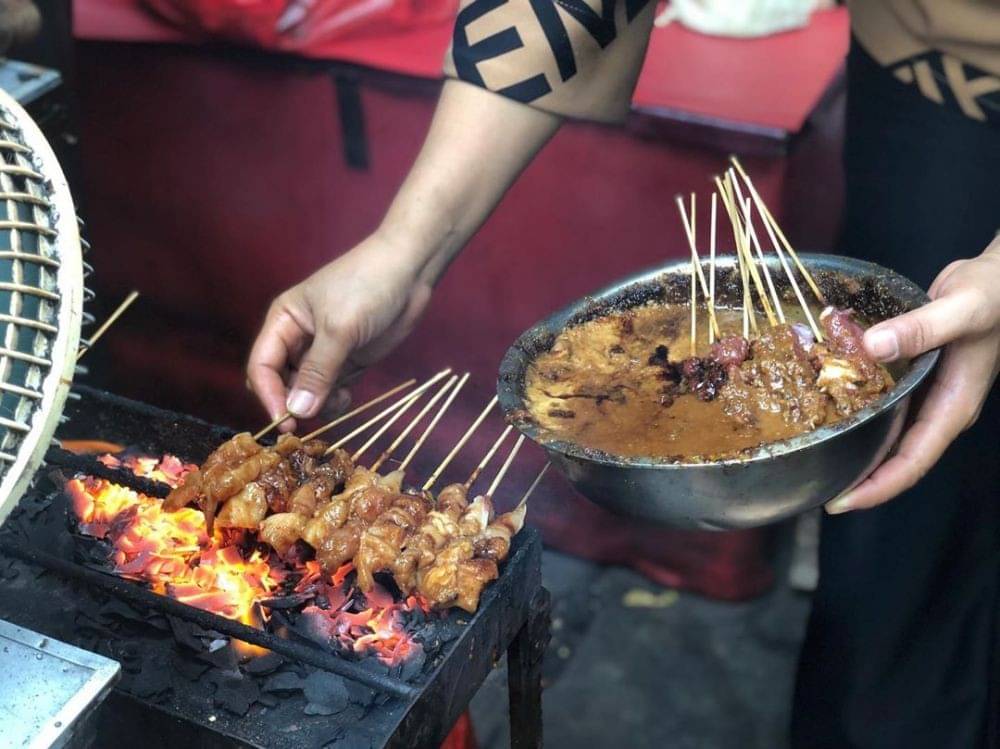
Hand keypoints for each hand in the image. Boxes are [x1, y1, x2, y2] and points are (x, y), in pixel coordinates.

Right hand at [247, 233, 432, 432]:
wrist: (410, 271)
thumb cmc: (367, 286)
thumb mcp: (339, 328)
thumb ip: (318, 371)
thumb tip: (296, 411)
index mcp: (283, 321)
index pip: (262, 365)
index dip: (268, 395)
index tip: (285, 422)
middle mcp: (297, 339)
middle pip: (280, 383)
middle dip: (292, 404)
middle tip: (309, 423)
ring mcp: (323, 352)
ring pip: (307, 392)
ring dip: (317, 405)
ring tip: (338, 402)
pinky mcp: (348, 361)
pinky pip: (331, 390)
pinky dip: (335, 401)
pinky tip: (347, 399)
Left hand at [825, 239, 999, 513]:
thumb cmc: (993, 293)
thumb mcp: (961, 307)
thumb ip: (920, 328)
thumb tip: (873, 346)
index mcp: (954, 405)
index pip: (913, 461)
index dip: (877, 486)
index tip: (840, 502)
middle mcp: (940, 407)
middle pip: (896, 457)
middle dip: (859, 477)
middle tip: (815, 486)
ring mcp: (929, 394)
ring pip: (889, 433)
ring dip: (857, 446)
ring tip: (816, 456)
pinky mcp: (916, 376)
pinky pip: (885, 404)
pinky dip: (859, 410)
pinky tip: (830, 409)